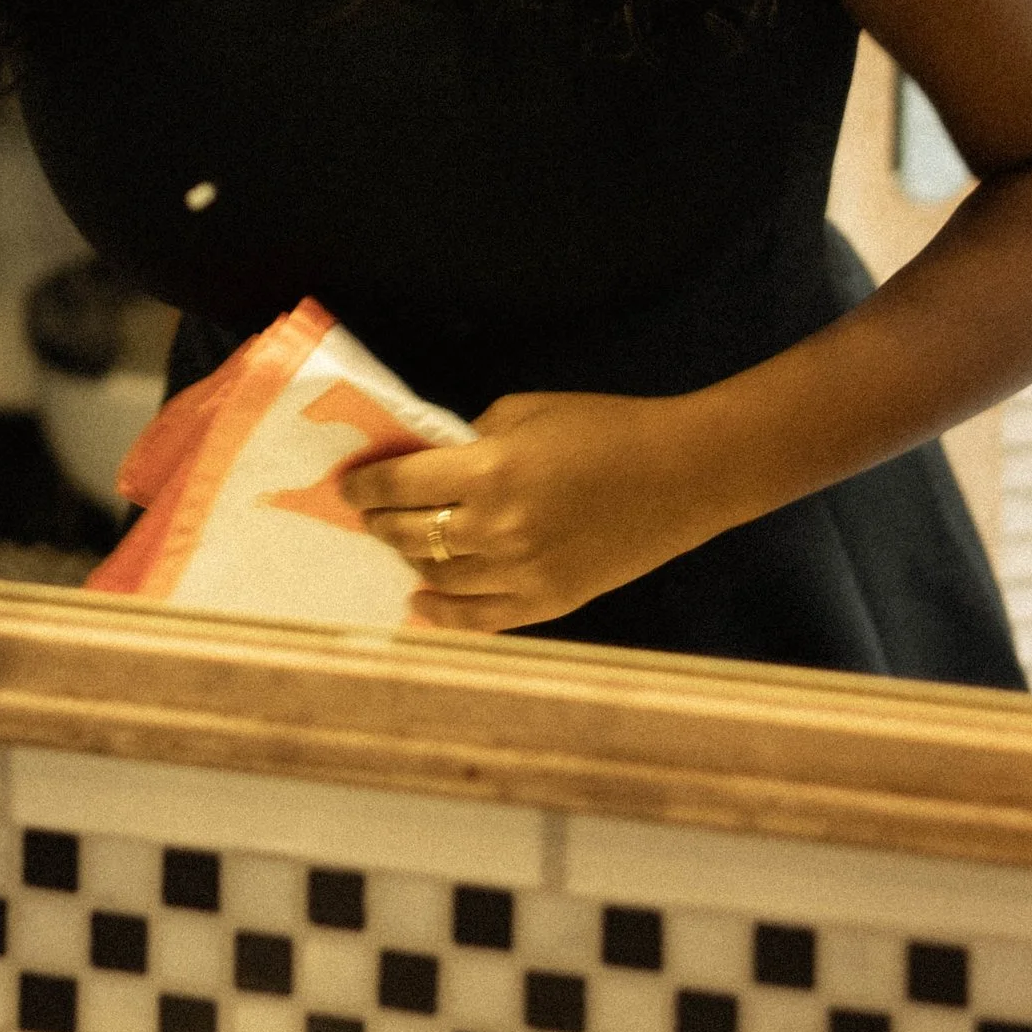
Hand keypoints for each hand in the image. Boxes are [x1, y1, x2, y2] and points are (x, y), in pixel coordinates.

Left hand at [336, 390, 718, 632]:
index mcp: (490, 472)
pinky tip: (419, 602)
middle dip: (380, 522)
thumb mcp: (527, 412)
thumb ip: (474, 439)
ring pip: (439, 578)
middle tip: (368, 513)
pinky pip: (479, 619)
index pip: (401, 486)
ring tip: (398, 545)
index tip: (348, 486)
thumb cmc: (606, 428)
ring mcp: (522, 574)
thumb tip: (433, 462)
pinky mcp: (549, 603)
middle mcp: (497, 530)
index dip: (366, 487)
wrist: (683, 474)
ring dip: (409, 560)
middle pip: (411, 534)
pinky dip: (442, 613)